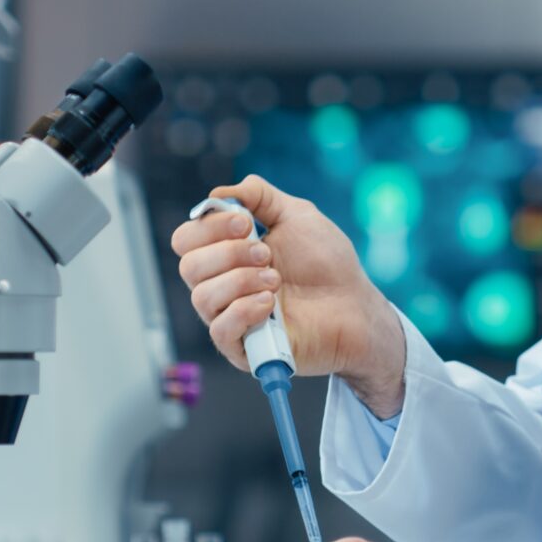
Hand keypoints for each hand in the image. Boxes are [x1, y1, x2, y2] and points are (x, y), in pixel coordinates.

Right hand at [168, 175, 406, 415]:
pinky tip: (271, 304)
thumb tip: (219, 192)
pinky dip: (243, 310)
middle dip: (228, 253)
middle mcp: (221, 286)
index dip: (209, 227)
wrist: (355, 304)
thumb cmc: (327, 262)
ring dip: (241, 281)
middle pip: (189, 266)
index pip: (186, 240)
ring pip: (202, 296)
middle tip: (267, 254)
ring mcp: (230, 318)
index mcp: (226, 254)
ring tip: (276, 280)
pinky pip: (220, 330)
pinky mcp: (244, 349)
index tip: (245, 223)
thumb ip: (258, 196)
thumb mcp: (296, 216)